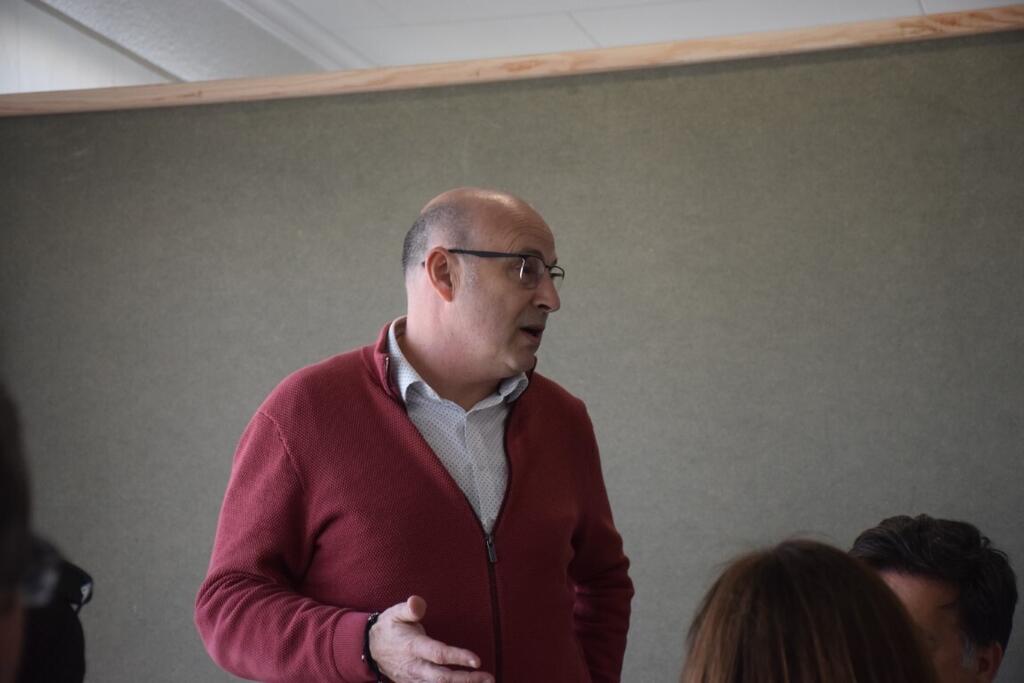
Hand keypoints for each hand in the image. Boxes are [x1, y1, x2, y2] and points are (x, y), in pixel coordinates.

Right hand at [369, 596, 493, 682]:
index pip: (438, 654)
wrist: (370, 648)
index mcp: (412, 646)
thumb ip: (409, 609)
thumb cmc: (389, 628)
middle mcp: (415, 666)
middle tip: (488, 677)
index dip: (458, 657)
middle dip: (467, 680)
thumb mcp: (395, 613)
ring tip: (485, 682)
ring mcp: (414, 679)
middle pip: (442, 679)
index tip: (477, 660)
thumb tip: (416, 601)